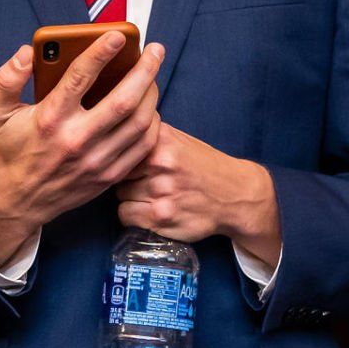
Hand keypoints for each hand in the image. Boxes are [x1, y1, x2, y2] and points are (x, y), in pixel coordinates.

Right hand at [0, 30, 163, 270]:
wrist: (19, 200)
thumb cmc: (10, 149)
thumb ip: (7, 79)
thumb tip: (26, 53)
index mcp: (49, 119)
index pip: (79, 78)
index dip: (101, 52)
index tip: (119, 34)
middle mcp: (76, 140)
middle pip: (123, 100)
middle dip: (145, 70)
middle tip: (155, 49)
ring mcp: (96, 161)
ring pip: (139, 123)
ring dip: (152, 94)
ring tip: (153, 75)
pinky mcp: (109, 175)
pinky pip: (143, 146)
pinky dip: (152, 123)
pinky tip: (149, 107)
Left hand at [114, 122, 281, 267]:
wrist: (236, 195)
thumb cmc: (203, 166)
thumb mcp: (178, 139)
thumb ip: (146, 134)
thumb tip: (111, 130)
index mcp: (161, 141)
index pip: (119, 147)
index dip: (121, 156)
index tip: (127, 162)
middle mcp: (160, 164)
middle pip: (116, 172)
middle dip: (125, 178)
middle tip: (143, 182)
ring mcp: (161, 192)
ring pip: (119, 195)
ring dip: (129, 198)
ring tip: (148, 197)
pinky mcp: (161, 217)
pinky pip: (125, 216)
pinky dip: (132, 216)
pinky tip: (148, 211)